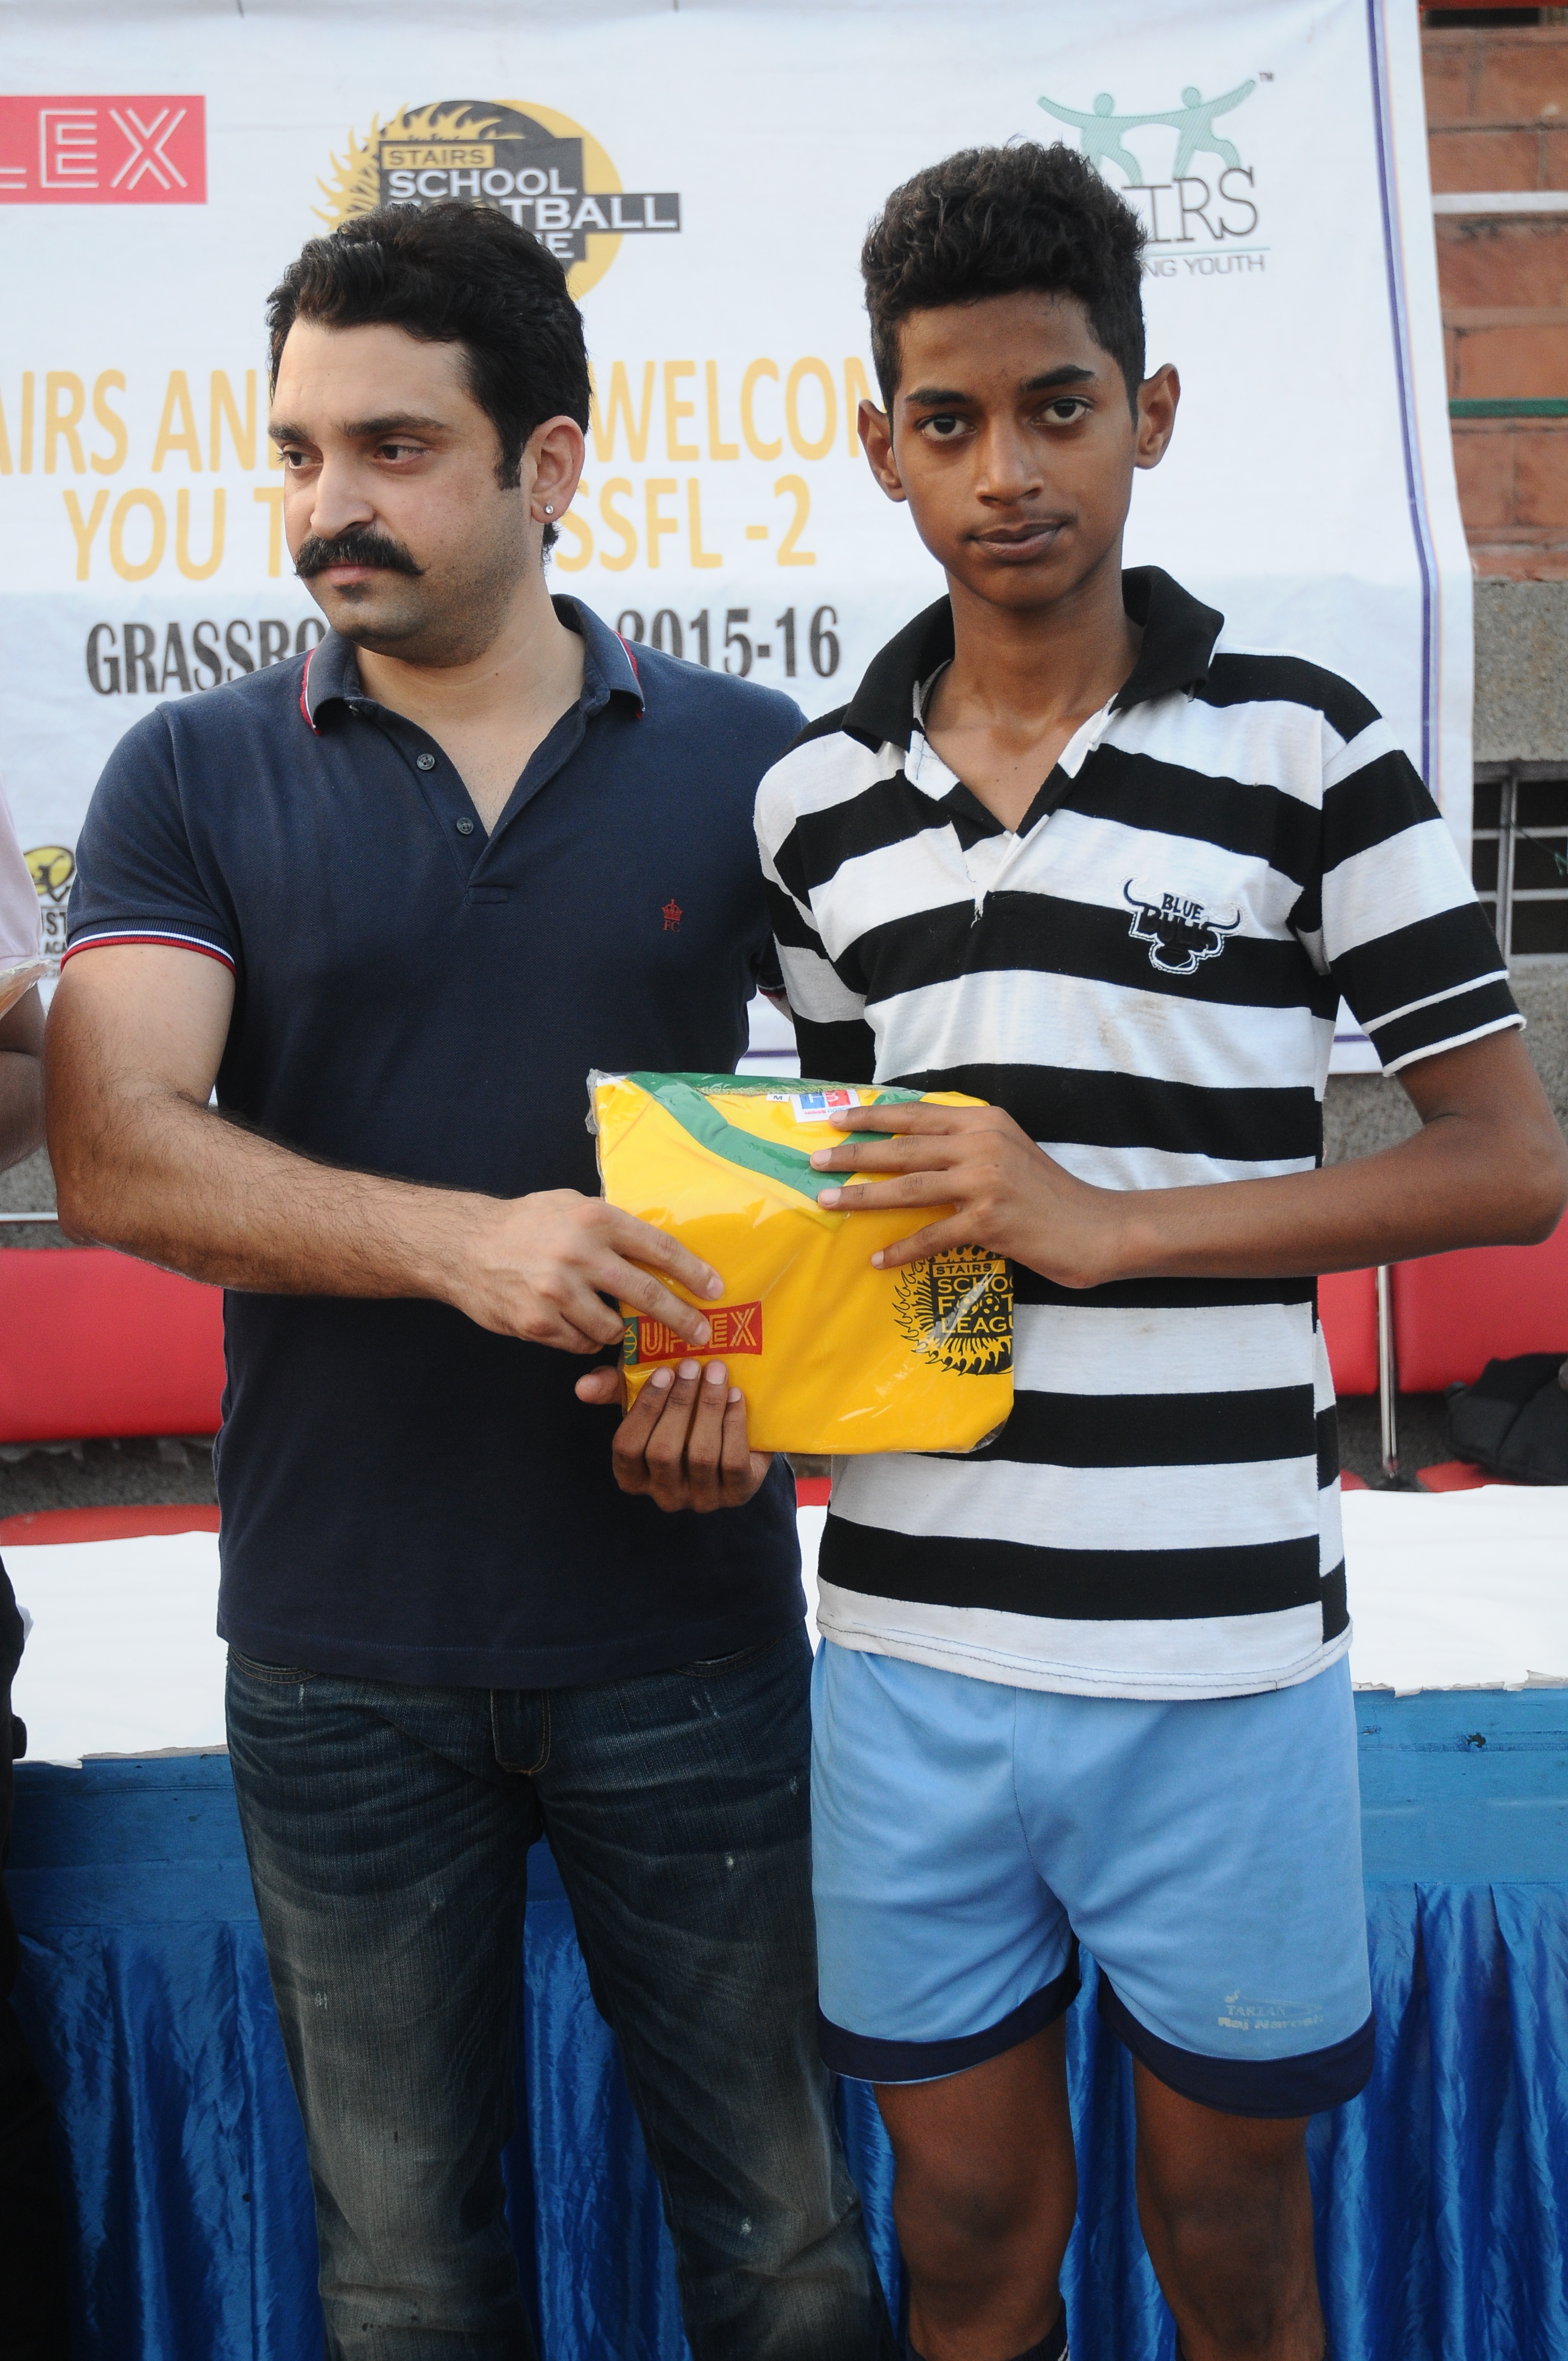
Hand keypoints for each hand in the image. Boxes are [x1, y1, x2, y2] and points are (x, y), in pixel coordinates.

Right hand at [451, 1189, 722, 1352]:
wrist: (463, 1246)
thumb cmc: (525, 1223)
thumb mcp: (570, 1206)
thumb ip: (611, 1225)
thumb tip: (659, 1250)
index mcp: (595, 1220)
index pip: (658, 1247)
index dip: (692, 1272)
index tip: (714, 1289)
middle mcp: (579, 1254)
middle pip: (646, 1294)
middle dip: (680, 1318)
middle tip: (699, 1333)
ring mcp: (557, 1292)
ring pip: (611, 1329)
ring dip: (616, 1331)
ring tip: (605, 1319)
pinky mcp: (538, 1323)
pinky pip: (579, 1343)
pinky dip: (582, 1339)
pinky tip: (570, 1321)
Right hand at [575, 1358, 772, 1511]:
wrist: (737, 1431)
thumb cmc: (680, 1415)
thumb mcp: (647, 1401)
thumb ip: (614, 1390)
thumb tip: (582, 1385)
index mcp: (633, 1477)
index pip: (627, 1448)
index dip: (644, 1410)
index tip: (663, 1372)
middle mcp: (664, 1495)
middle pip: (663, 1452)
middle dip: (679, 1404)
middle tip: (692, 1366)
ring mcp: (701, 1499)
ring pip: (701, 1456)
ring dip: (709, 1408)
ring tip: (717, 1373)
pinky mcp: (737, 1495)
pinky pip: (733, 1462)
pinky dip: (734, 1425)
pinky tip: (736, 1395)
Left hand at [809, 1101, 1130, 1288]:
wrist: (1098, 1227)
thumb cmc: (1050, 1194)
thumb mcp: (1009, 1149)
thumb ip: (966, 1142)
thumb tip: (912, 1148)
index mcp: (984, 1121)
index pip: (916, 1114)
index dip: (872, 1116)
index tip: (835, 1119)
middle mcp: (982, 1144)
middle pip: (904, 1147)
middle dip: (854, 1154)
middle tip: (815, 1161)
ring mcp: (986, 1182)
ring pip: (909, 1187)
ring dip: (864, 1196)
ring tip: (828, 1201)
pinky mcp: (990, 1221)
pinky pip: (933, 1236)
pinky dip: (903, 1250)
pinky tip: (878, 1260)